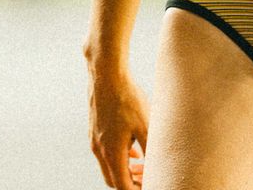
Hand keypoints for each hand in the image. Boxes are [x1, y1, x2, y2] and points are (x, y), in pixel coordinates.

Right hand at [88, 64, 148, 188]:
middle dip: (130, 184)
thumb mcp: (146, 124)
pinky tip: (134, 149)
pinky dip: (119, 157)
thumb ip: (151, 149)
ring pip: (108, 166)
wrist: (106, 74)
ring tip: (143, 167)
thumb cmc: (127, 98)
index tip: (151, 185)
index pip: (123, 186)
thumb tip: (158, 167)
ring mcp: (94, 139)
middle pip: (113, 180)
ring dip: (124, 170)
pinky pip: (105, 152)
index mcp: (112, 153)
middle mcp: (99, 149)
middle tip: (147, 180)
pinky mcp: (94, 129)